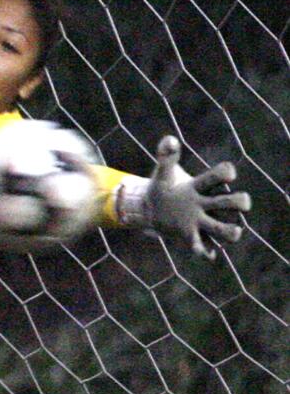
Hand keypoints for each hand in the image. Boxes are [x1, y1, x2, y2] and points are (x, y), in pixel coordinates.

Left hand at [143, 136, 250, 259]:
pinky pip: (204, 248)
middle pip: (232, 202)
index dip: (227, 173)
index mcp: (200, 186)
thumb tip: (169, 139)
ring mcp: (201, 221)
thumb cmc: (163, 188)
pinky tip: (206, 254)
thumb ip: (165, 157)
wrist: (152, 210)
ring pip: (224, 228)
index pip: (219, 176)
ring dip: (231, 230)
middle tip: (241, 203)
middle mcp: (206, 203)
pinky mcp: (192, 237)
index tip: (229, 175)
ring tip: (233, 232)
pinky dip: (206, 252)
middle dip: (240, 202)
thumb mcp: (162, 173)